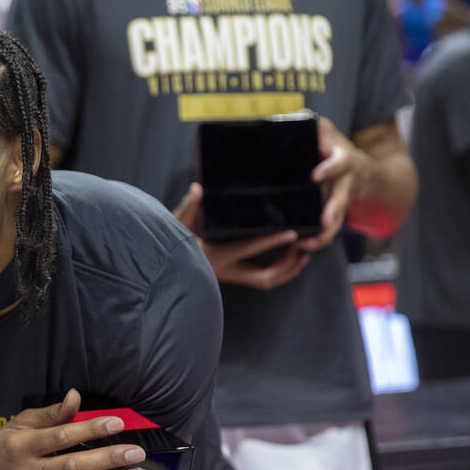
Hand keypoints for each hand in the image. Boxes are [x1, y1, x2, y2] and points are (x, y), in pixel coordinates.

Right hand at [0, 389, 149, 469]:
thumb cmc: (0, 451)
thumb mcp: (18, 425)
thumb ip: (50, 414)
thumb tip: (76, 396)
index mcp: (23, 445)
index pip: (62, 435)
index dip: (91, 428)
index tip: (117, 422)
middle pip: (74, 466)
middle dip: (109, 458)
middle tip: (136, 453)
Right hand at [174, 182, 310, 290]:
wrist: (165, 264)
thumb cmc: (169, 243)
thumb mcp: (176, 224)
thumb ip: (188, 207)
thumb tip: (197, 188)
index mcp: (215, 256)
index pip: (248, 249)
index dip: (272, 241)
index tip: (292, 233)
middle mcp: (226, 270)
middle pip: (266, 276)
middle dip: (288, 264)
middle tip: (303, 246)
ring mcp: (231, 275)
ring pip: (267, 280)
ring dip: (288, 269)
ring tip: (304, 252)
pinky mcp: (234, 275)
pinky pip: (263, 277)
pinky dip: (281, 269)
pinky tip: (292, 257)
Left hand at [301, 116, 371, 251]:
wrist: (369, 172)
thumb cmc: (337, 149)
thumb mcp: (330, 133)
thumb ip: (318, 126)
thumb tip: (299, 114)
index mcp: (343, 160)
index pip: (339, 163)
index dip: (329, 168)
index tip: (316, 176)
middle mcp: (346, 181)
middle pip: (342, 197)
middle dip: (334, 210)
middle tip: (326, 222)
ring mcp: (343, 198)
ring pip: (338, 219)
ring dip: (326, 233)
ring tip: (308, 244)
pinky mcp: (338, 211)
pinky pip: (331, 228)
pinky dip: (320, 239)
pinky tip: (304, 246)